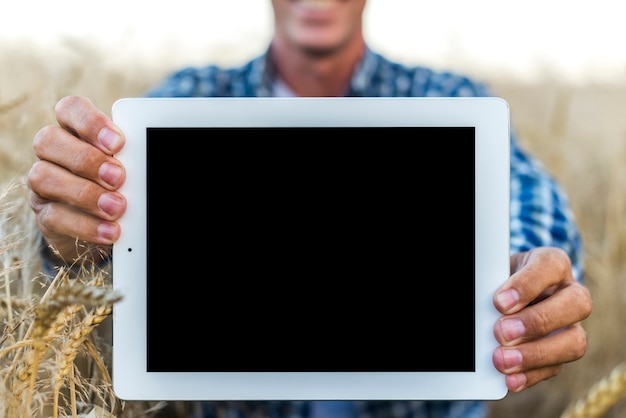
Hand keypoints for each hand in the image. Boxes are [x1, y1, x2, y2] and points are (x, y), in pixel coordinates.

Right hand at [27, 96, 126, 265]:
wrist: (111, 226)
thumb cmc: (125, 185)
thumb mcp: (132, 167)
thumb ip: (136, 158)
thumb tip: (154, 161)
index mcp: (77, 131)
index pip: (70, 109)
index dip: (90, 122)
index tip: (118, 143)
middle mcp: (54, 153)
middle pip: (48, 140)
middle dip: (86, 159)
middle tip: (118, 177)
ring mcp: (45, 183)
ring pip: (42, 176)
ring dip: (83, 193)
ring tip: (117, 207)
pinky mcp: (46, 215)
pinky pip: (54, 217)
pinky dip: (85, 225)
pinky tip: (110, 230)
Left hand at [492, 247, 591, 391]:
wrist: (506, 291)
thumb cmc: (501, 276)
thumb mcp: (494, 270)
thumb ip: (490, 282)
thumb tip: (477, 306)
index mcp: (552, 264)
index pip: (550, 266)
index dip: (526, 285)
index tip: (498, 301)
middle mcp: (569, 293)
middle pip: (576, 304)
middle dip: (537, 322)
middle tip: (501, 332)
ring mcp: (571, 324)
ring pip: (575, 342)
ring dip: (536, 354)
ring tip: (502, 360)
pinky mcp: (561, 351)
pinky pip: (556, 368)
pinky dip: (531, 375)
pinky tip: (510, 378)